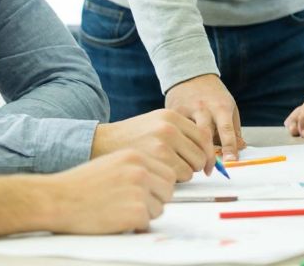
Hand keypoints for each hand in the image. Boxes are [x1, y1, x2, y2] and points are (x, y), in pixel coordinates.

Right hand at [39, 149, 175, 233]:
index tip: (148, 193)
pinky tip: (116, 219)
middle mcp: (140, 170)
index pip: (167, 172)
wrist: (57, 199)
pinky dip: (134, 226)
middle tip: (136, 205)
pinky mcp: (135, 211)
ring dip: (145, 214)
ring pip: (160, 208)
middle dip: (156, 200)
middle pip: (168, 189)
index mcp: (136, 156)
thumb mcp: (112, 163)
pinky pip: (147, 223)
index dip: (158, 186)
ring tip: (121, 211)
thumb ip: (136, 168)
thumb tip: (157, 180)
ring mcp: (139, 190)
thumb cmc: (80, 184)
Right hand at [92, 108, 213, 180]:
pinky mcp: (151, 168)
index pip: (204, 138)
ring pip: (189, 173)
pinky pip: (175, 185)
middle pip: (200, 156)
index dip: (208, 155)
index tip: (207, 166)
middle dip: (194, 168)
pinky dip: (168, 187)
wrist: (95, 147)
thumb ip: (179, 132)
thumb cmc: (125, 139)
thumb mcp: (154, 124)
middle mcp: (167, 130)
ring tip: (161, 175)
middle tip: (180, 172)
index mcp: (170, 117)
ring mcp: (159, 148)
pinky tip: (153, 182)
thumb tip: (207, 151)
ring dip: (180, 179)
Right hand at [164, 74, 243, 160]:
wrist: (190, 74)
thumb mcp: (229, 106)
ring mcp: (186, 110)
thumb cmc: (213, 94)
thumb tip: (241, 149)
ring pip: (188, 136)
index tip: (231, 162)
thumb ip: (234, 129)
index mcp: (221, 107)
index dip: (229, 147)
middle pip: (205, 135)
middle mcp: (204, 108)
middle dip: (208, 155)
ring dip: (191, 152)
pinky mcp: (171, 113)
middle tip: (210, 170)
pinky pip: (175, 132)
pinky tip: (178, 152)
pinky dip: (177, 144)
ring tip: (193, 164)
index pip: (227, 130)